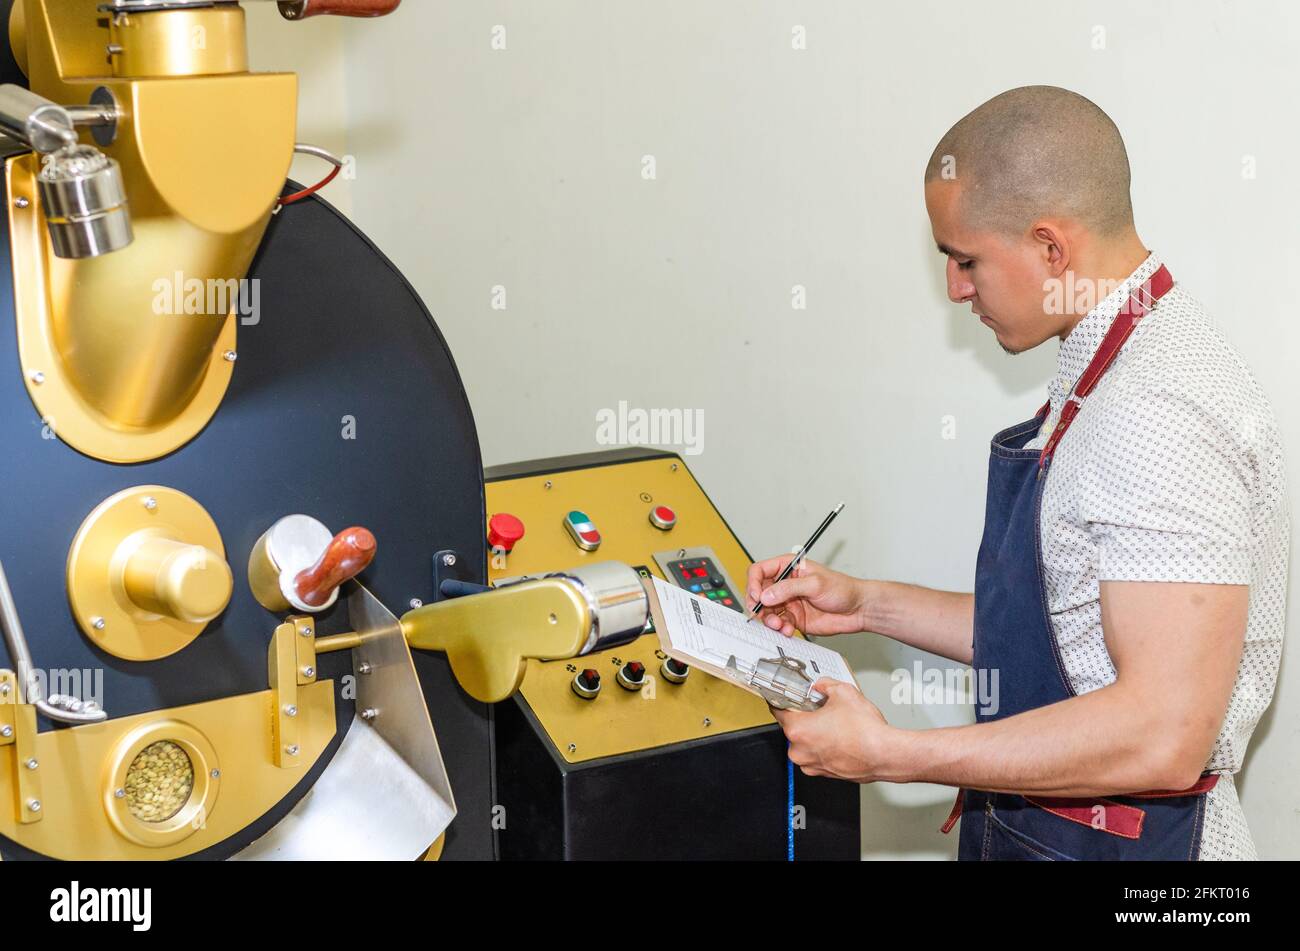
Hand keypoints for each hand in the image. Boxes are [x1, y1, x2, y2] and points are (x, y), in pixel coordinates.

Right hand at [746, 555, 867, 636]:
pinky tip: (789, 630)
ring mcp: (787, 602)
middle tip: (763, 615)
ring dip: (769, 620)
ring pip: (766, 611)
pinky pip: (778, 624)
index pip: (759, 571)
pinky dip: (780, 629)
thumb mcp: (815, 584)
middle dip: (758, 606)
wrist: (857, 610)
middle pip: (758, 593)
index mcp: (788, 567)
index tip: (757, 596)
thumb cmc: (843, 589)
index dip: (753, 583)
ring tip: (780, 625)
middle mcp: (785, 584)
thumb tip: (766, 595)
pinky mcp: (793, 618)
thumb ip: (789, 588)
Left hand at [772, 679, 898, 781]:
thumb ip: (825, 685)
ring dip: (815, 734)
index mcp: (798, 729)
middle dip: (805, 717)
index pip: (778, 710)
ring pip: (805, 743)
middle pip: (793, 727)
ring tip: (836, 725)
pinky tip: (840, 738)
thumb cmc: (865, 731)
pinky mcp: (823, 773)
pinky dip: (824, 747)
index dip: (783, 700)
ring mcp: (811, 764)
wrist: (885, 755)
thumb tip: (821, 685)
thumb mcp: (844, 692)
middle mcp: (800, 751)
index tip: (787, 697)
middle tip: (821, 709)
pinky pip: (816, 755)